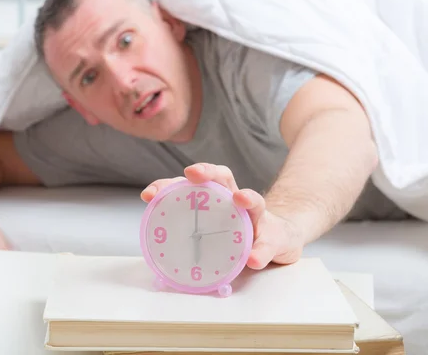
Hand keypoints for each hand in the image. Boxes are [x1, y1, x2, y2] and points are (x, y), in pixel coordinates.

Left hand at [141, 163, 303, 269]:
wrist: (281, 240)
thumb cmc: (238, 234)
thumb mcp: (211, 231)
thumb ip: (188, 231)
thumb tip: (155, 243)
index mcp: (215, 198)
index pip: (191, 185)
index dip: (169, 185)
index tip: (149, 194)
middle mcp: (236, 201)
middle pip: (222, 177)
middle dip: (207, 172)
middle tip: (192, 173)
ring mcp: (258, 217)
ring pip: (254, 201)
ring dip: (248, 198)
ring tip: (239, 198)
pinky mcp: (276, 238)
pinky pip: (269, 243)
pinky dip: (261, 250)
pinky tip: (253, 259)